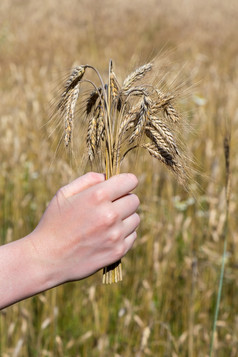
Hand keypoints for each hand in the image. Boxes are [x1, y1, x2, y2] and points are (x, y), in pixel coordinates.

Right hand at [31, 172, 139, 286]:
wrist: (47, 258)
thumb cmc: (53, 223)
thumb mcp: (64, 194)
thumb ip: (88, 180)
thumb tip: (107, 176)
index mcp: (98, 196)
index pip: (130, 181)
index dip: (125, 182)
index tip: (120, 187)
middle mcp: (110, 214)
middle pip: (134, 199)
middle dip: (124, 199)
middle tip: (110, 206)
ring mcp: (115, 234)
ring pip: (136, 218)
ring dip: (125, 217)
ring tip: (107, 222)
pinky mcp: (118, 251)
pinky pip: (132, 235)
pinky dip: (124, 234)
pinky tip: (108, 235)